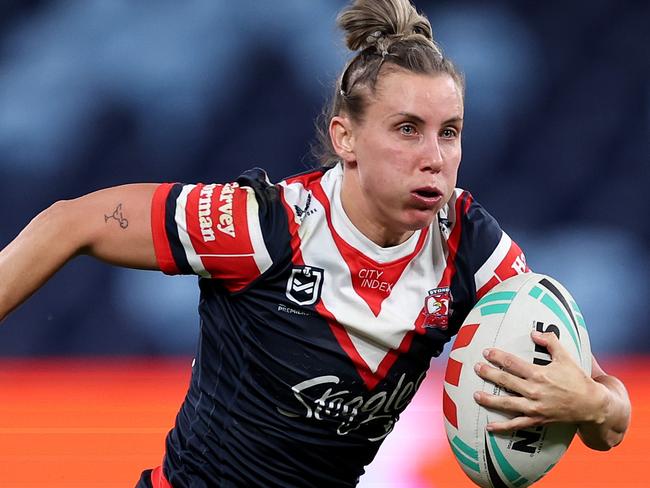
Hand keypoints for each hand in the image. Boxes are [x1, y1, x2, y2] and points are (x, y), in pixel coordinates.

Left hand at [473, 331, 607, 431]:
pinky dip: (502, 426)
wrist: (592, 405)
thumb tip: (534, 332)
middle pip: (506, 380)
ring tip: (475, 394)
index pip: (513, 363)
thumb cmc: (577, 379)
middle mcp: (534, 390)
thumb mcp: (566, 357)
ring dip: (489, 399)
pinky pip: (516, 424)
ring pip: (507, 403)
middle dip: (489, 373)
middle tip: (476, 368)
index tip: (486, 352)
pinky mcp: (537, 419)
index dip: (498, 357)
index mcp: (539, 374)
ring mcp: (534, 407)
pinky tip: (489, 427)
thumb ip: (550, 342)